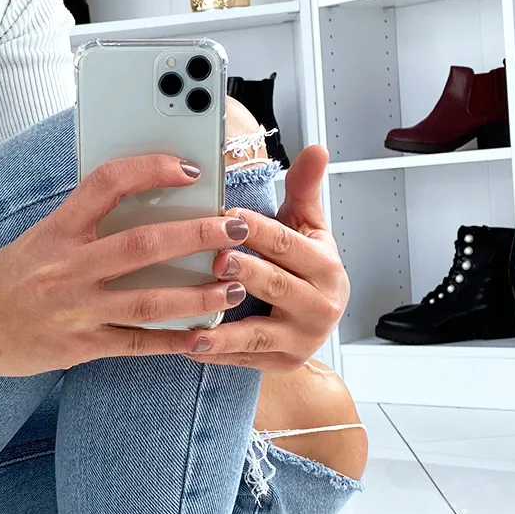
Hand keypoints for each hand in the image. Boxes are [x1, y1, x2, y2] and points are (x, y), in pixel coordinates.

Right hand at [0, 155, 250, 377]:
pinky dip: (172, 341)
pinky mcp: (79, 346)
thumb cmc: (3, 278)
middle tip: (235, 226)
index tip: (189, 168)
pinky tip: (201, 337)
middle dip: (196, 234)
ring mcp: (76, 309)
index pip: (108, 184)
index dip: (152, 170)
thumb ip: (84, 223)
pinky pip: (136, 343)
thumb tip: (139, 205)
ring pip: (149, 300)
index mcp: (58, 229)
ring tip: (235, 286)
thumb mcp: (39, 237)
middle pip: (142, 244)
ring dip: (198, 294)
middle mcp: (69, 266)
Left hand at [183, 145, 349, 370]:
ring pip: (258, 333)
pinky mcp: (282, 364)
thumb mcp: (307, 229)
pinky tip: (187, 346)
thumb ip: (304, 190)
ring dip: (223, 328)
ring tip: (193, 322)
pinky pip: (244, 360)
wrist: (314, 321)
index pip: (290, 245)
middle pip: (276, 286)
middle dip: (245, 273)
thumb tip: (315, 149)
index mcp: (327, 268)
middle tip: (214, 260)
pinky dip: (215, 354)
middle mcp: (320, 306)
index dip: (260, 231)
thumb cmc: (303, 269)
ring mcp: (301, 340)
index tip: (230, 217)